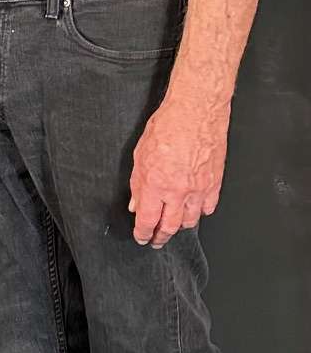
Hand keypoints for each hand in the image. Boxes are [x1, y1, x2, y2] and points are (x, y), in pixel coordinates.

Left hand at [128, 94, 228, 247]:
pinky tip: (195, 211)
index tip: (141, 237)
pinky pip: (209, 207)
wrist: (197, 112)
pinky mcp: (215, 183)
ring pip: (191, 220)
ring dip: (180, 226)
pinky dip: (201, 212)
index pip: (148, 220)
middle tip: (156, 241)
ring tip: (173, 227)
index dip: (143, 233)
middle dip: (161, 237)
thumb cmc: (168, 126)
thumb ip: (138, 184)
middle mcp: (179, 191)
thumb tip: (137, 204)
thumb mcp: (140, 155)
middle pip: (170, 226)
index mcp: (157, 185)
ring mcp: (200, 189)